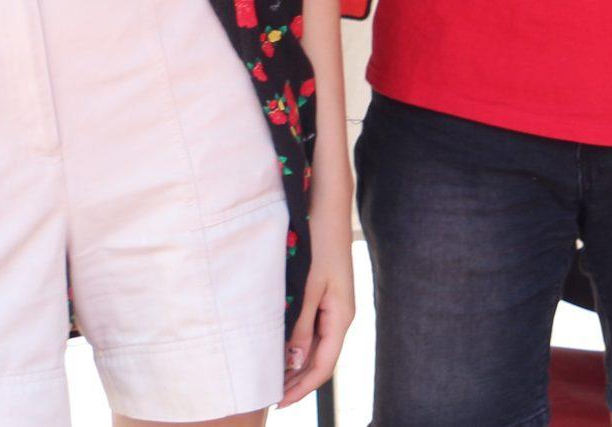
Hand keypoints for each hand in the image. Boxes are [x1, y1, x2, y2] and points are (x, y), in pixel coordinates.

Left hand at [279, 193, 356, 405]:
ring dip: (296, 366)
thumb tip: (295, 363)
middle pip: (321, 360)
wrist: (328, 208)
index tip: (278, 402)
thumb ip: (301, 325)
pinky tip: (280, 350)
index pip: (323, 366)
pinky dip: (297, 346)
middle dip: (297, 382)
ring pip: (316, 347)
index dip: (302, 388)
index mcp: (341, 317)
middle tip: (269, 398)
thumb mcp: (307, 287)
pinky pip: (313, 331)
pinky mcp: (326, 297)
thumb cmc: (318, 243)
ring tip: (272, 380)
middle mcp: (340, 316)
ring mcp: (334, 307)